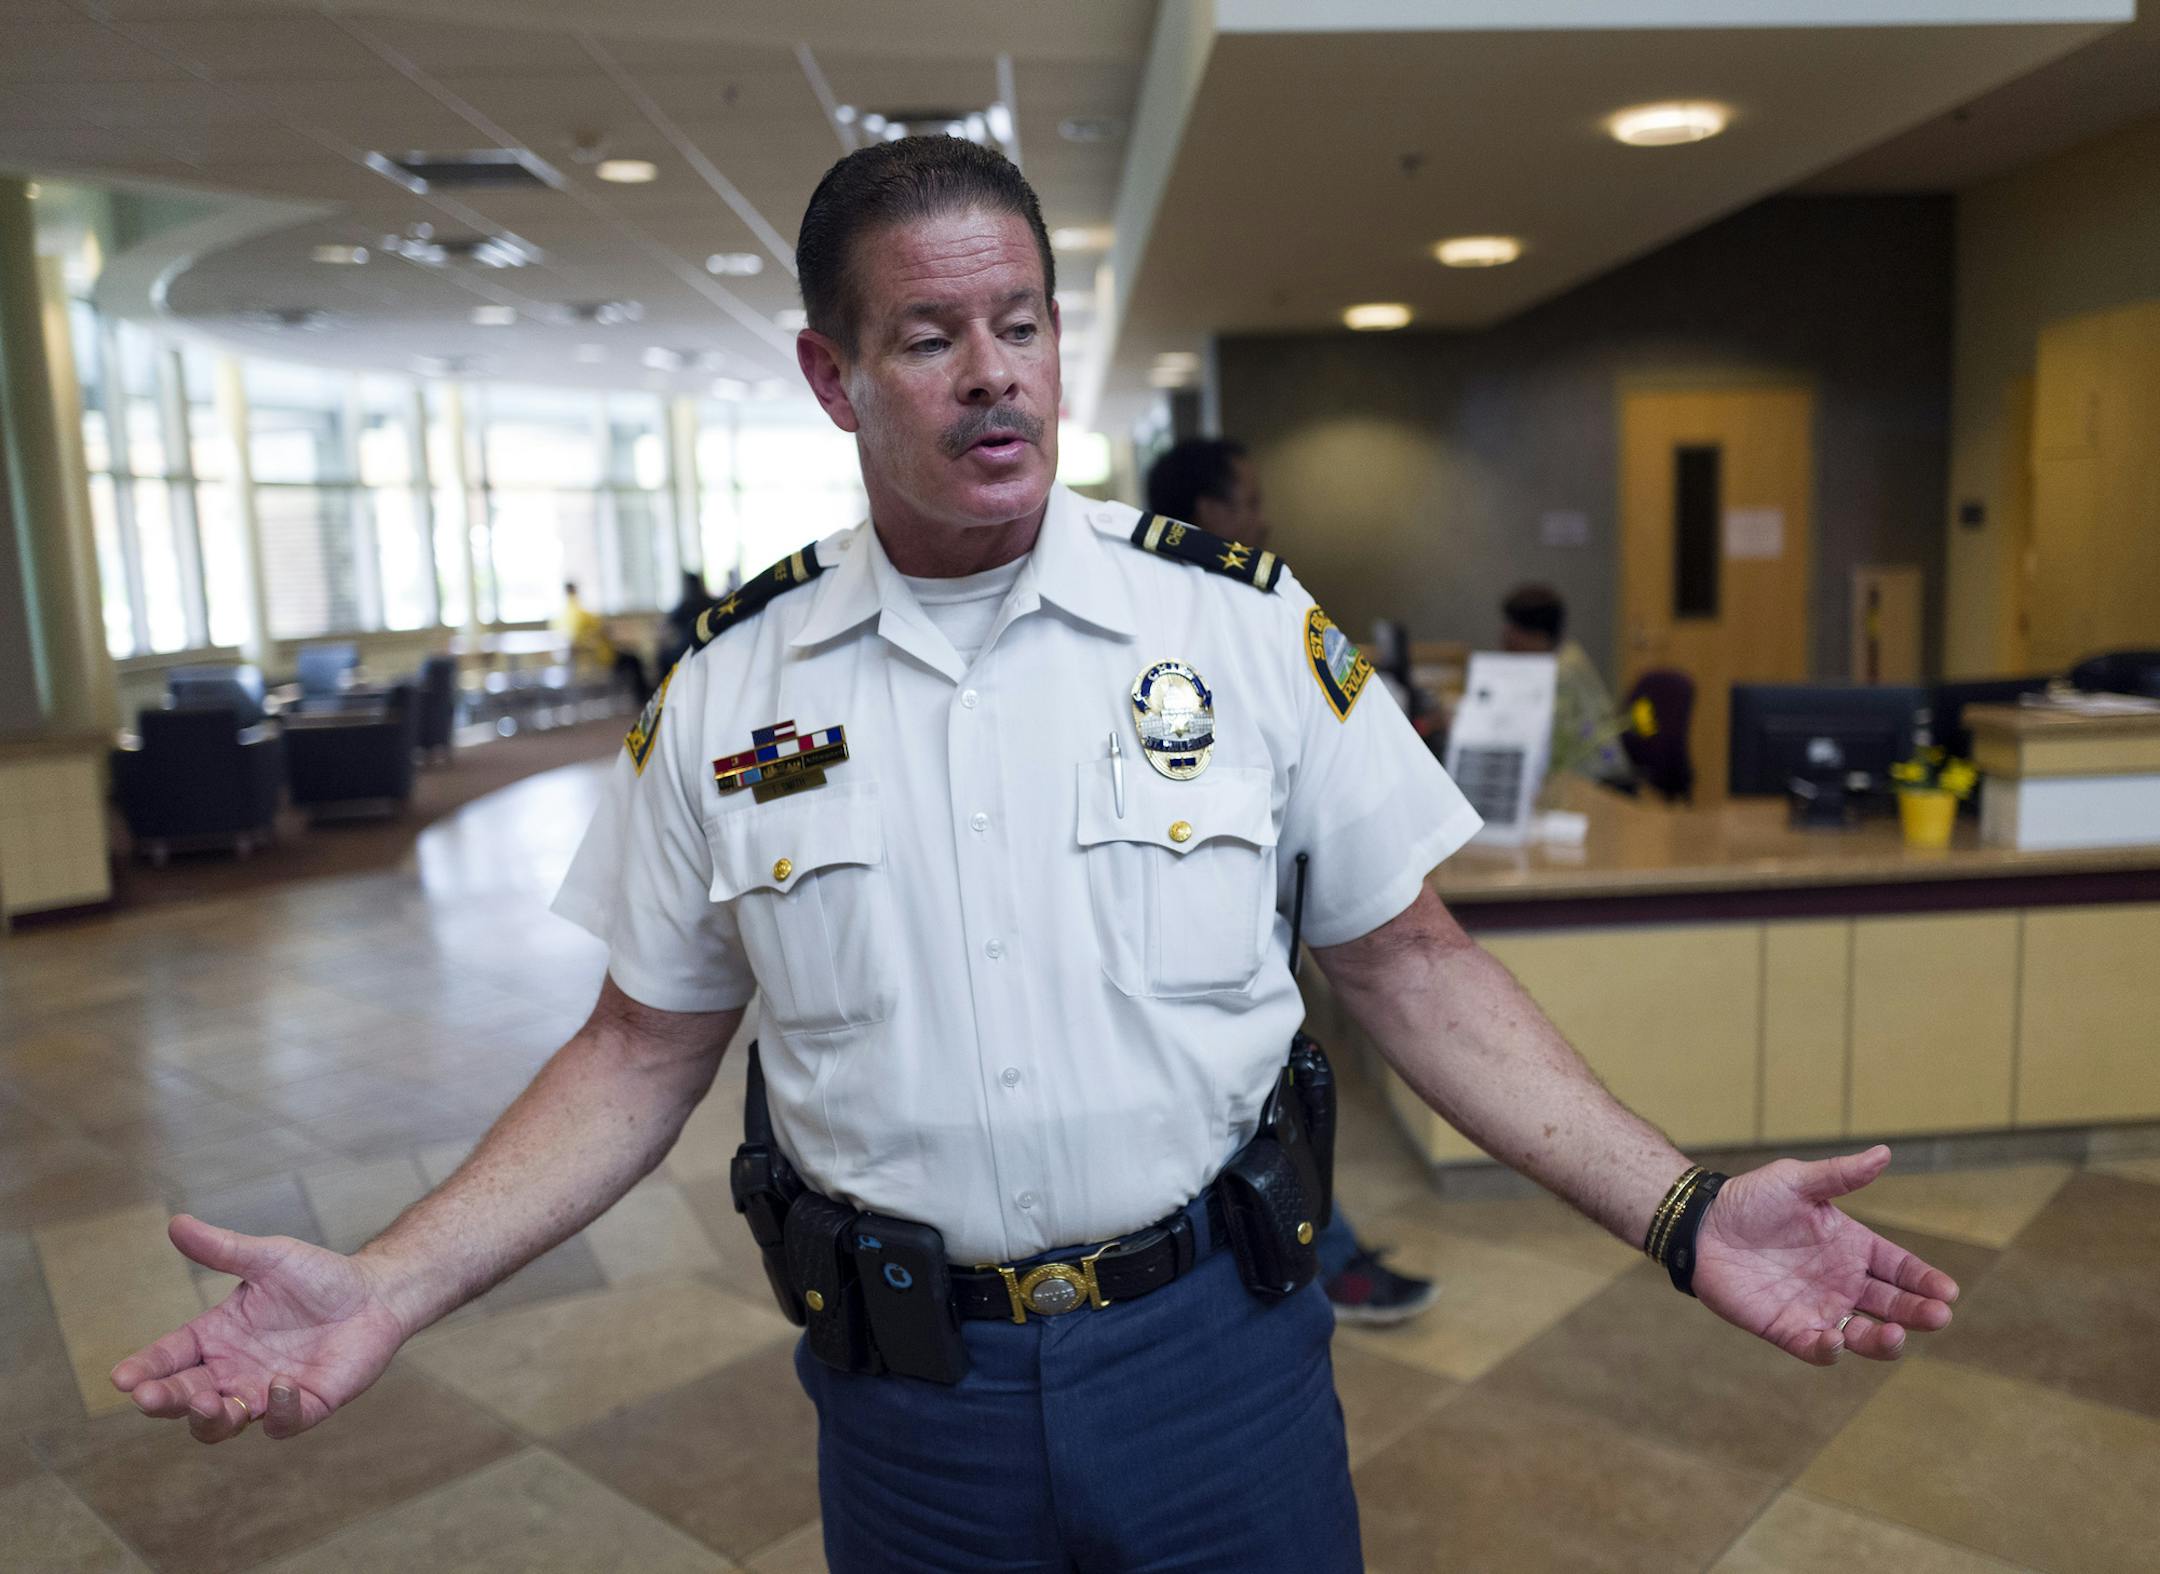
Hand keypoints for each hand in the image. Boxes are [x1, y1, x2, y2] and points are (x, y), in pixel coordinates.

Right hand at [108, 1215, 408, 1444]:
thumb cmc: (317, 1276)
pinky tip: (281, 1385)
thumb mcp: (267, 1258)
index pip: (169, 1358)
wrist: (374, 1293)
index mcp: (215, 1338)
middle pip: (185, 1398)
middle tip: (150, 1397)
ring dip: (210, 1418)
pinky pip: (283, 1422)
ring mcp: (266, 1393)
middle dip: (165, 1400)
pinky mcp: (307, 1405)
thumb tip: (176, 1223)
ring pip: (223, 1423)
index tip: (122, 1378)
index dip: (145, 1370)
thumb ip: (223, 1248)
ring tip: (207, 1400)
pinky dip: (279, 1410)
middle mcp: (233, 1371)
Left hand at [1692, 1145, 1958, 1365]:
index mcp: (1853, 1247)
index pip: (1901, 1269)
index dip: (1926, 1282)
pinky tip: (1835, 1339)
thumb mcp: (1798, 1181)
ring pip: (1863, 1335)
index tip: (1949, 1292)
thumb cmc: (1751, 1199)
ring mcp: (1818, 1308)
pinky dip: (1829, 1349)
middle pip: (1893, 1305)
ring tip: (1895, 1334)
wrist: (1700, 1224)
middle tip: (1938, 1316)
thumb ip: (1840, 1175)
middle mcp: (1843, 1282)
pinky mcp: (1788, 1328)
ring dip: (1883, 1340)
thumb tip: (1884, 1153)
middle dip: (1919, 1313)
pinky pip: (1816, 1348)